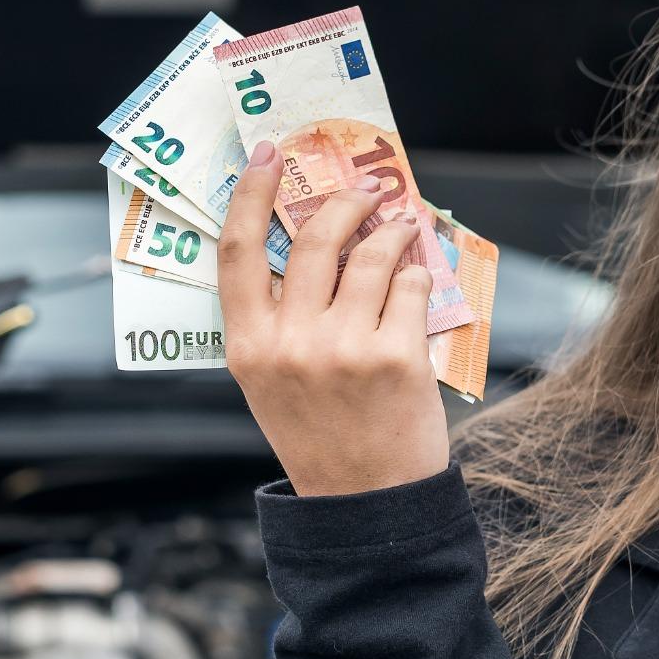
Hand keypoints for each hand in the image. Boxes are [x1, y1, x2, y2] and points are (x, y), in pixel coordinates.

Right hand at [219, 139, 450, 496]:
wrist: (366, 503)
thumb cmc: (322, 435)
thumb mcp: (272, 380)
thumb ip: (280, 318)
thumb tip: (320, 241)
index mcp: (248, 348)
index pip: (237, 251)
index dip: (250, 193)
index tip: (268, 155)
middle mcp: (291, 343)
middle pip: (314, 240)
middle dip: (346, 203)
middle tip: (365, 190)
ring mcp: (345, 348)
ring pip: (373, 255)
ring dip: (394, 229)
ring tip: (404, 225)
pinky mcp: (396, 357)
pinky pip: (412, 287)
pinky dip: (420, 273)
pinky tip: (420, 276)